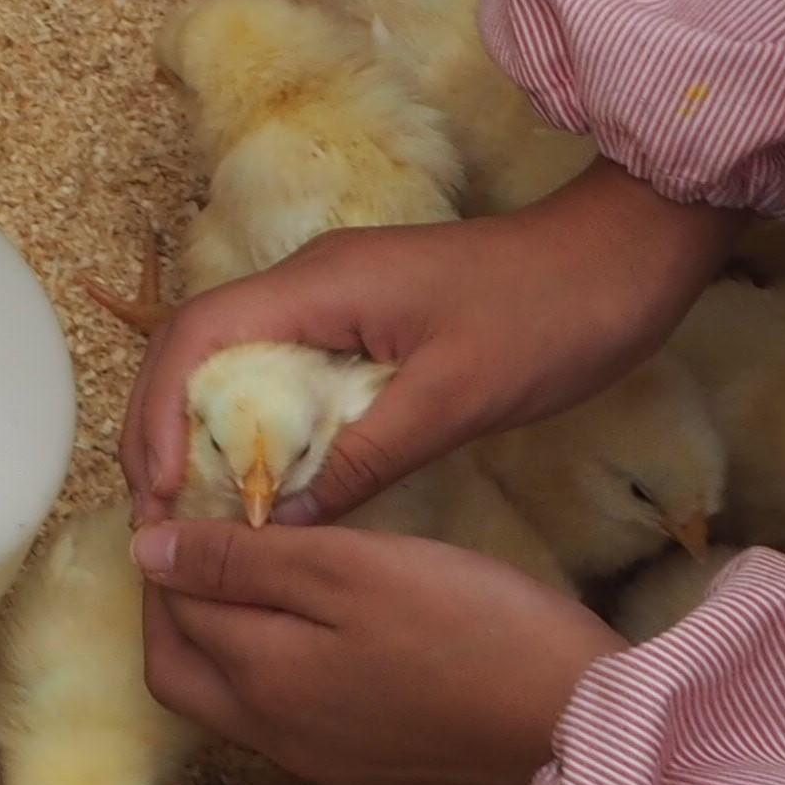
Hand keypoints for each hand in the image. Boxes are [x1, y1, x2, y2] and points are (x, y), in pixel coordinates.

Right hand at [123, 171, 730, 522]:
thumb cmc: (550, 318)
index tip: (160, 489)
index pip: (195, 338)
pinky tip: (268, 476)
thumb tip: (283, 525)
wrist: (627, 259)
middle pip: (195, 349)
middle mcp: (306, 284)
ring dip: (203, 428)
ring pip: (233, 362)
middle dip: (162, 426)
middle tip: (162, 509)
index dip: (158, 412)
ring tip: (198, 503)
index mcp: (316, 287)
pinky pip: (281, 371)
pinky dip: (257, 424)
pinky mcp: (361, 320)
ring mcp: (331, 299)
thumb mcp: (459, 400)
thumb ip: (365, 458)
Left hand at [135, 516, 620, 784]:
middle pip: (181, 673)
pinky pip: (288, 723)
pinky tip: (314, 632)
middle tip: (208, 546)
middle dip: (176, 610)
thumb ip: (239, 561)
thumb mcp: (347, 567)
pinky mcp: (371, 776)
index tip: (190, 508)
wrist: (582, 720)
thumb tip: (145, 551)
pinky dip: (274, 673)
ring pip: (232, 701)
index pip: (169, 616)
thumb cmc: (470, 627)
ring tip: (260, 577)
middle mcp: (276, 740)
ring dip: (225, 641)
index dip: (168, 556)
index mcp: (258, 685)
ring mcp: (325, 765)